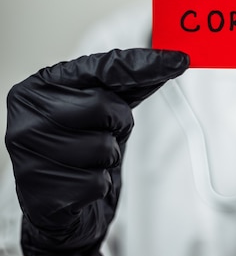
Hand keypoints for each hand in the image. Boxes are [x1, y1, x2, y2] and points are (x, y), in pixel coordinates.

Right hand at [5, 48, 188, 255]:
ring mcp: (30, 154)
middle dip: (117, 123)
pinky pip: (98, 181)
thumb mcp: (102, 108)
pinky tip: (79, 183)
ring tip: (87, 160)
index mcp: (40, 86)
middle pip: (103, 106)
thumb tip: (171, 60)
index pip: (102, 67)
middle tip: (102, 134)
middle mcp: (28, 115)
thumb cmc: (78, 145)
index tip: (179, 60)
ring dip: (108, 156)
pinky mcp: (42, 191)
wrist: (54, 204)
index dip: (143, 64)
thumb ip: (129, 83)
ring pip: (103, 146)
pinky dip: (99, 184)